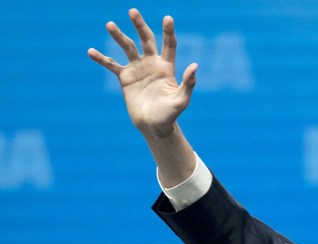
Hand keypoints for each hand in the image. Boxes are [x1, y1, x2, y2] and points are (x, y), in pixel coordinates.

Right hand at [88, 9, 196, 137]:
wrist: (153, 125)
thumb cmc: (170, 114)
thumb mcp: (181, 100)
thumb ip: (188, 83)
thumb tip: (194, 65)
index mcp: (166, 67)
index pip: (169, 45)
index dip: (168, 31)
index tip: (168, 18)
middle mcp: (152, 64)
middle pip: (146, 39)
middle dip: (140, 25)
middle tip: (133, 11)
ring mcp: (137, 69)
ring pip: (127, 48)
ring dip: (118, 36)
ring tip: (110, 24)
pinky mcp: (125, 78)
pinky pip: (112, 65)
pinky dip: (102, 59)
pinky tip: (91, 52)